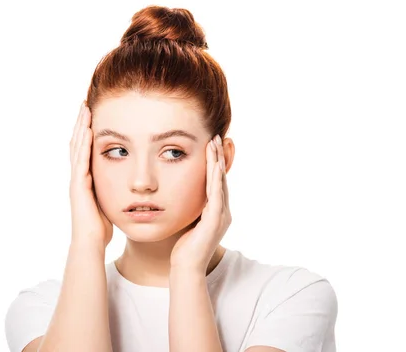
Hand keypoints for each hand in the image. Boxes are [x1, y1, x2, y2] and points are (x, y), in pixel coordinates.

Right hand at [69, 101, 112, 248]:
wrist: (90, 243)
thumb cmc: (102, 228)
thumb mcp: (110, 203)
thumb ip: (114, 191)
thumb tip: (128, 186)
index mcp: (86, 179)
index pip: (86, 149)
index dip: (88, 132)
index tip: (94, 114)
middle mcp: (78, 176)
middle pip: (78, 143)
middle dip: (82, 123)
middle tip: (85, 104)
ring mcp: (76, 179)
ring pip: (77, 147)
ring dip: (81, 127)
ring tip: (84, 109)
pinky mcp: (78, 185)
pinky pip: (80, 160)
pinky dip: (83, 144)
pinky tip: (87, 130)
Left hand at [170, 135, 231, 272]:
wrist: (185, 269)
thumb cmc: (182, 249)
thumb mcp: (188, 222)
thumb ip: (190, 209)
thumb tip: (182, 195)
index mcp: (217, 212)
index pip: (217, 182)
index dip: (215, 163)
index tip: (211, 144)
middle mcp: (223, 212)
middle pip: (221, 178)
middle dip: (219, 156)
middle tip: (217, 136)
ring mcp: (221, 216)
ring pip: (220, 183)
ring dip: (217, 161)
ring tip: (215, 143)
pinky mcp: (215, 220)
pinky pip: (217, 195)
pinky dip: (216, 178)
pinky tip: (214, 165)